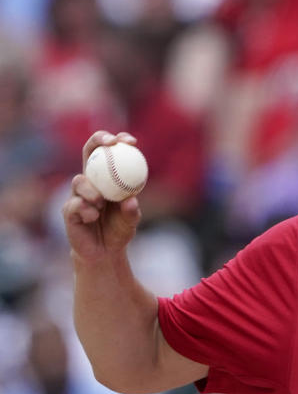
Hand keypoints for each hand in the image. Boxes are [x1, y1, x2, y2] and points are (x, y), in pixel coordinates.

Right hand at [62, 131, 141, 262]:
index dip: (117, 141)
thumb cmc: (119, 230)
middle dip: (98, 141)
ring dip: (92, 190)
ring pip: (79, 181)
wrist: (105, 252)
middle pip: (89, 152)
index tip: (130, 141)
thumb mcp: (131, 220)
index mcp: (107, 178)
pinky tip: (93, 217)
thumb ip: (132, 211)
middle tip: (111, 143)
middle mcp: (91, 181)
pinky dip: (87, 210)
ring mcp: (77, 195)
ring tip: (101, 203)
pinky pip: (75, 204)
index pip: (109, 152)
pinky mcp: (68, 210)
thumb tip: (131, 200)